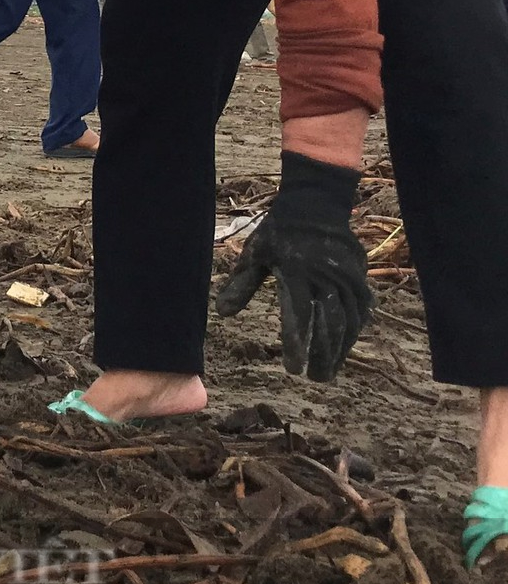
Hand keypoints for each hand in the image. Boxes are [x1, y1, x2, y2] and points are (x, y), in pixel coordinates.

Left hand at [215, 151, 372, 381]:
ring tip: (329, 370)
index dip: (297, 346)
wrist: (316, 205)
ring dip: (340, 349)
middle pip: (328, 326)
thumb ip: (241, 285)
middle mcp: (326, 279)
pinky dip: (354, 330)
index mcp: (297, 275)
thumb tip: (222, 313)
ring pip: (348, 322)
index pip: (298, 318)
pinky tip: (346, 345)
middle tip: (314, 378)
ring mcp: (347, 279)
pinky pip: (361, 310)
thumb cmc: (280, 232)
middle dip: (321, 355)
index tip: (293, 369)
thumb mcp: (255, 253)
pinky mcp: (360, 277)